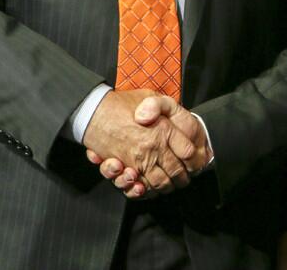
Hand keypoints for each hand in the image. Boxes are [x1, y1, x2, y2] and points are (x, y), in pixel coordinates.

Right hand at [81, 89, 196, 197]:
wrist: (92, 111)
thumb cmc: (121, 103)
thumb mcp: (149, 95)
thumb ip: (163, 106)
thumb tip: (177, 122)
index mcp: (163, 130)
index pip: (189, 152)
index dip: (194, 159)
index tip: (194, 161)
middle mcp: (153, 148)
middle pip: (177, 172)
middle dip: (183, 178)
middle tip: (184, 177)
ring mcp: (138, 161)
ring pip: (160, 184)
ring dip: (167, 187)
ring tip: (169, 183)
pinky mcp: (123, 169)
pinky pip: (139, 188)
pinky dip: (145, 191)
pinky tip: (147, 186)